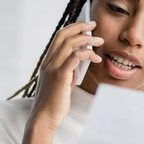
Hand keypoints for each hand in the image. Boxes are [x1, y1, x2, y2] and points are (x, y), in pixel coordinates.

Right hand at [25, 20, 102, 134]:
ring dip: (87, 40)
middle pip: (63, 35)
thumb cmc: (54, 103)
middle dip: (80, 27)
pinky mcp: (60, 77)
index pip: (59, 37)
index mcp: (47, 62)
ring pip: (69, 44)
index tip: (86, 26)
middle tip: (94, 25)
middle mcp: (48, 62)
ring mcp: (52, 69)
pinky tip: (96, 57)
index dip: (72, 28)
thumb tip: (81, 60)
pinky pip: (74, 58)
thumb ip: (68, 70)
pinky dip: (87, 54)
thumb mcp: (62, 82)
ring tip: (100, 41)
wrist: (44, 118)